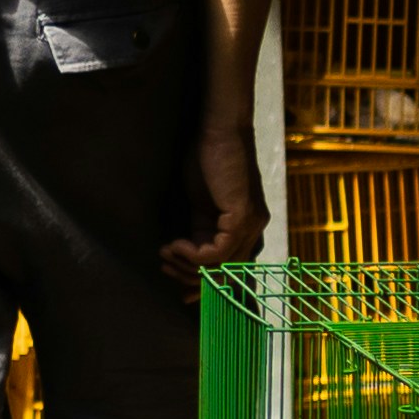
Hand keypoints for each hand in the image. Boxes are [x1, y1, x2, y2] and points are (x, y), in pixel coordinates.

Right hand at [170, 108, 265, 289]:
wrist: (219, 129)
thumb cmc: (208, 157)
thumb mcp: (202, 201)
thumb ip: (201, 227)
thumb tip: (186, 253)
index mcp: (244, 225)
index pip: (229, 266)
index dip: (204, 281)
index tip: (180, 289)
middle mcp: (253, 228)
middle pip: (226, 271)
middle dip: (192, 278)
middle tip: (165, 268)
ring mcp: (250, 224)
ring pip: (221, 266)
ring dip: (188, 265)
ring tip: (166, 253)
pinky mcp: (242, 217)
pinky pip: (217, 253)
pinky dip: (193, 255)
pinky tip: (176, 244)